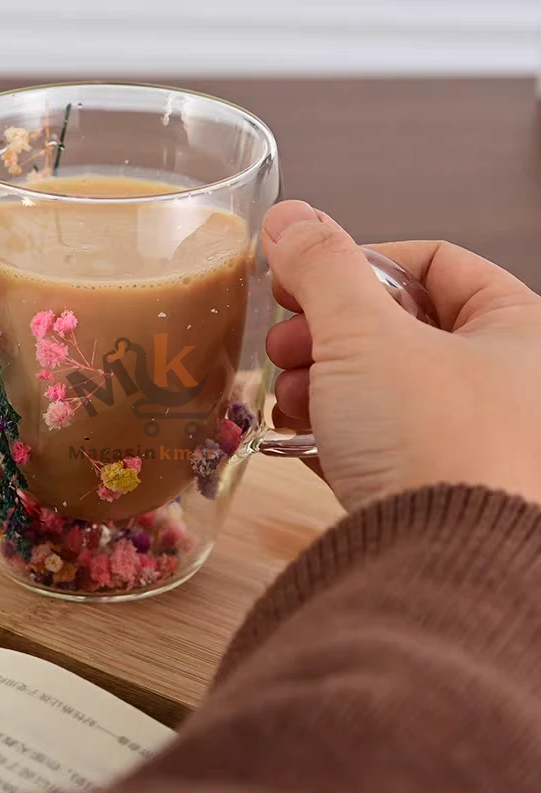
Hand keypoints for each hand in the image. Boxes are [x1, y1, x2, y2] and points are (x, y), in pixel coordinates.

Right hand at [264, 200, 540, 510]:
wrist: (440, 566)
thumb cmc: (432, 439)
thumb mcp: (364, 334)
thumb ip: (323, 266)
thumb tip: (288, 216)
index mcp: (519, 330)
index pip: (434, 263)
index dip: (358, 262)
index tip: (303, 277)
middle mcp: (509, 384)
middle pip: (400, 327)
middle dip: (328, 331)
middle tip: (285, 341)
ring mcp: (473, 440)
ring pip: (382, 385)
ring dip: (324, 381)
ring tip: (290, 396)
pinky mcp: (435, 486)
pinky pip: (379, 438)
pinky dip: (336, 428)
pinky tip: (299, 434)